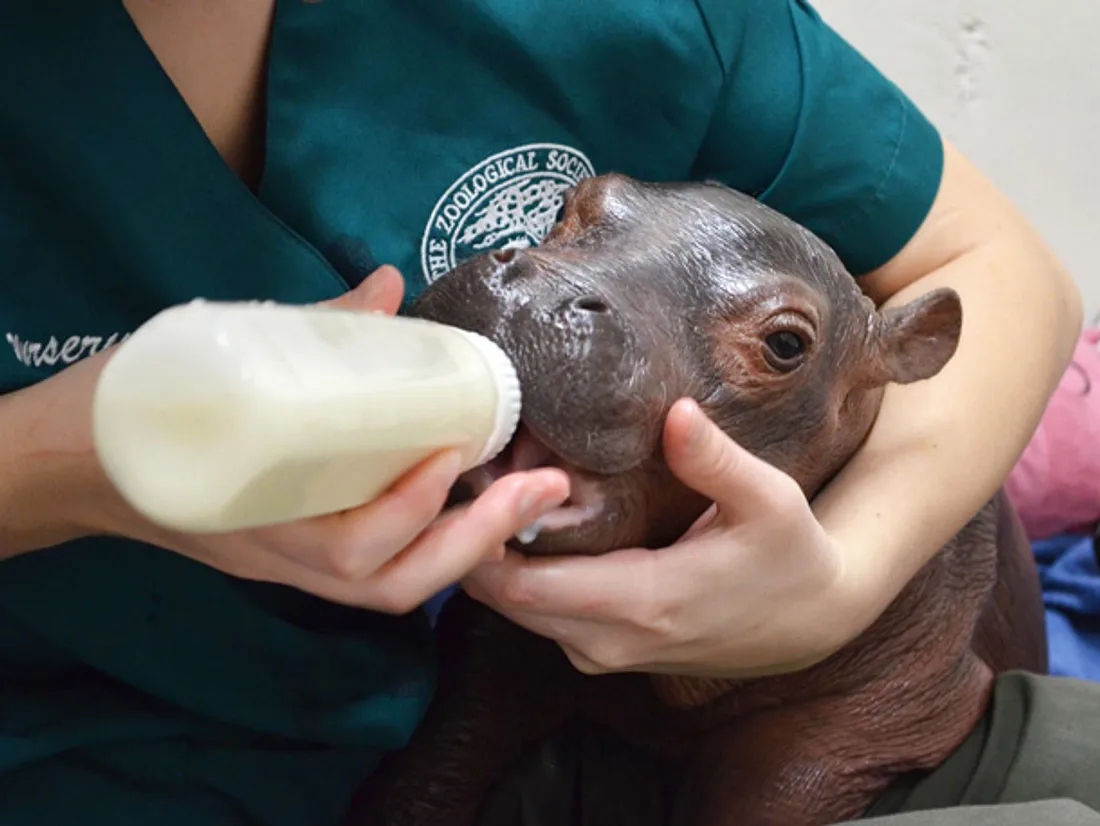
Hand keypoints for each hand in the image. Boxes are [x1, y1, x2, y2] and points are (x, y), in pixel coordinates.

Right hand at [14, 266, 569, 613]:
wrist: (69, 464)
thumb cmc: (129, 410)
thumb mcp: (206, 359)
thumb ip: (305, 328)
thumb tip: (389, 284)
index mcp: (250, 514)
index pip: (345, 543)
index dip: (408, 506)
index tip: (454, 452)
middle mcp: (278, 554)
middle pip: (386, 585)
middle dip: (474, 541)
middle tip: (543, 487)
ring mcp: (286, 562)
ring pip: (388, 588)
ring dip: (466, 549)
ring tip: (526, 497)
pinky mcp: (295, 552)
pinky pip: (376, 569)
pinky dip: (432, 542)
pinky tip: (469, 501)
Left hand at [463, 399, 859, 677]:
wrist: (805, 623)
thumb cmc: (787, 556)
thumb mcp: (769, 501)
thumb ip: (717, 461)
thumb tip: (677, 413)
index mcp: (644, 602)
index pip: (525, 585)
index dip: (485, 534)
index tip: (474, 477)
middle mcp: (609, 640)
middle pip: (502, 597)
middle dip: (472, 539)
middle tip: (465, 468)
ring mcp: (600, 652)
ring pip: (512, 609)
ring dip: (488, 554)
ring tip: (486, 484)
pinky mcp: (599, 650)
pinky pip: (533, 614)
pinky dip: (512, 573)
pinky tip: (516, 520)